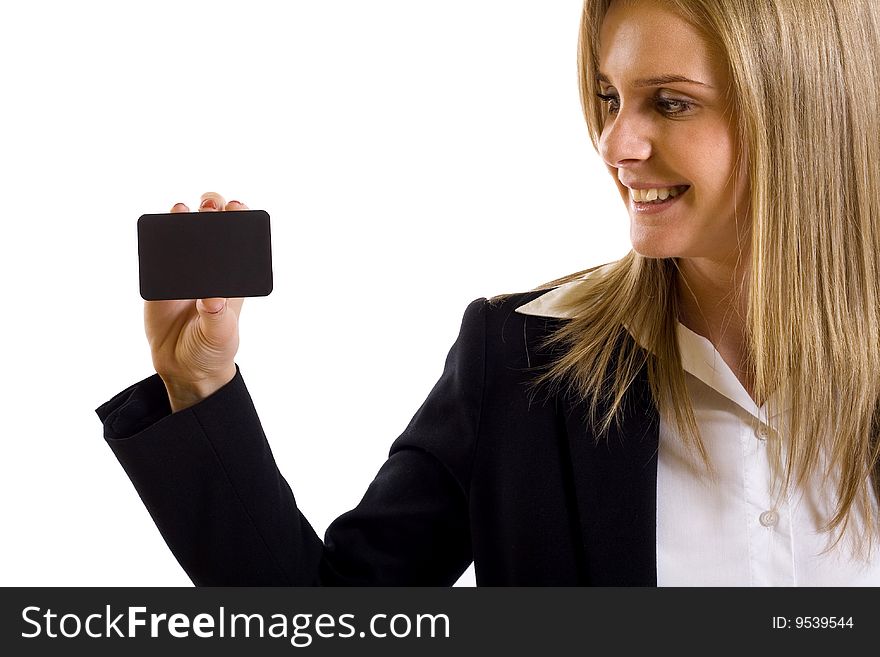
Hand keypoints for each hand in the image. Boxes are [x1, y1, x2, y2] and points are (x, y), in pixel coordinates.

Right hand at [144, 192, 248, 411]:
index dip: (238, 221)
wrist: (183, 367)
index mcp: (232, 278)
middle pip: (211, 229)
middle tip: (210, 204)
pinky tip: (158, 230)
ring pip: (183, 236)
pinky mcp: (159, 281)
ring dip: (183, 217)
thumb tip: (212, 297)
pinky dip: (156, 241)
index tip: (237, 208)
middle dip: (212, 209)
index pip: (238, 242)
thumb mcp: (220, 334)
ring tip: (182, 209)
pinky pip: (156, 257)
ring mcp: (183, 272)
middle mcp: (209, 269)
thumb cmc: (213, 348)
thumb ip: (217, 316)